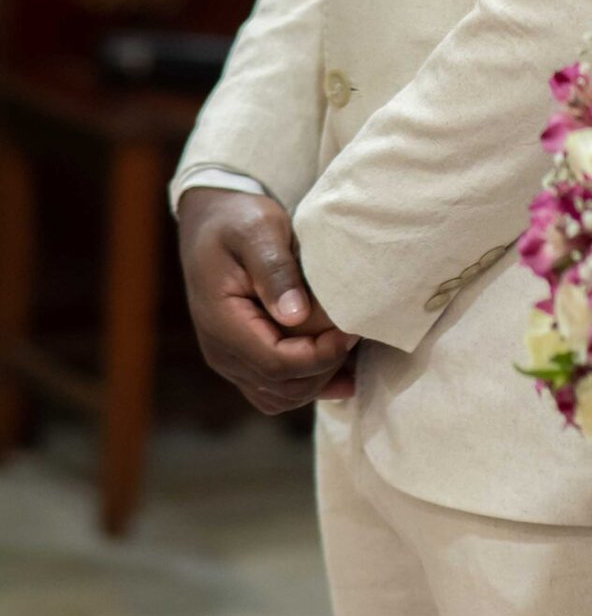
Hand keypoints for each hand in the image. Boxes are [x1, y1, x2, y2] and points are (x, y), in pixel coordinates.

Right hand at [177, 188, 355, 414]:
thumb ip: (275, 270)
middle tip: (356, 334)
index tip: (351, 330)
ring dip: (318, 380)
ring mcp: (231, 360)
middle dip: (325, 368)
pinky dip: (307, 383)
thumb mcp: (258, 230)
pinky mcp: (244, 358)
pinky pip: (275, 390)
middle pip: (282, 387)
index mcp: (221, 323)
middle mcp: (222, 352)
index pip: (276, 364)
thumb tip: (295, 315)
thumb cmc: (238, 219)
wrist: (212, 221)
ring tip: (348, 348)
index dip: (320, 356)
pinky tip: (338, 366)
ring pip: (280, 396)